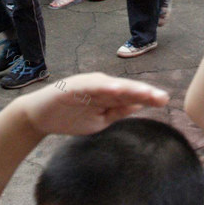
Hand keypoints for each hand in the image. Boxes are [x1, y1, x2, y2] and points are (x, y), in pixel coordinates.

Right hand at [17, 72, 168, 136]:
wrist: (39, 116)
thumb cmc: (70, 117)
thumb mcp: (99, 119)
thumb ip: (118, 112)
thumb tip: (139, 106)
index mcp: (108, 94)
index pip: (131, 96)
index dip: (147, 97)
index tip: (164, 101)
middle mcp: (101, 86)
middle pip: (126, 89)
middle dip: (144, 92)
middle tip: (162, 97)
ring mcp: (88, 85)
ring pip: (112, 86)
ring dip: (129, 88)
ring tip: (146, 92)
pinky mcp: (73, 87)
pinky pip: (90, 87)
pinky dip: (102, 87)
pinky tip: (114, 89)